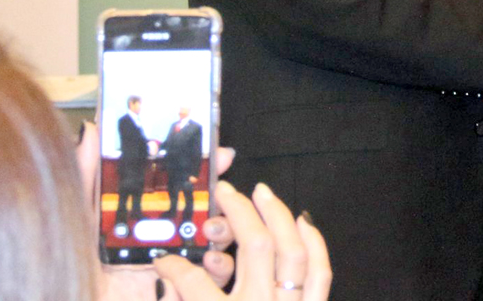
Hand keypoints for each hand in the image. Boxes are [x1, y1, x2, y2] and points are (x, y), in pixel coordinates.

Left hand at [76, 122, 237, 297]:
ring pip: (222, 239)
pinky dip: (220, 265)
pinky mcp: (187, 289)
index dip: (205, 168)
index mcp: (149, 215)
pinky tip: (207, 259)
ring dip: (225, 228)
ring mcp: (181, 264)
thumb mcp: (81, 217)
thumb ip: (88, 177)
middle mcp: (170, 237)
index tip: (220, 153)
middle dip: (226, 196)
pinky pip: (218, 275)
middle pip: (213, 209)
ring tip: (210, 228)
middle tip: (223, 190)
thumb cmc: (76, 268)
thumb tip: (92, 130)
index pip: (185, 185)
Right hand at [154, 182, 330, 300]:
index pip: (191, 282)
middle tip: (224, 192)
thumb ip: (182, 297)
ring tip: (261, 192)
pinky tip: (302, 221)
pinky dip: (313, 243)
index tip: (162, 259)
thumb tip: (166, 272)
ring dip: (278, 216)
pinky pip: (320, 273)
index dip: (173, 266)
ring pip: (292, 251)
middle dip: (239, 213)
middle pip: (254, 248)